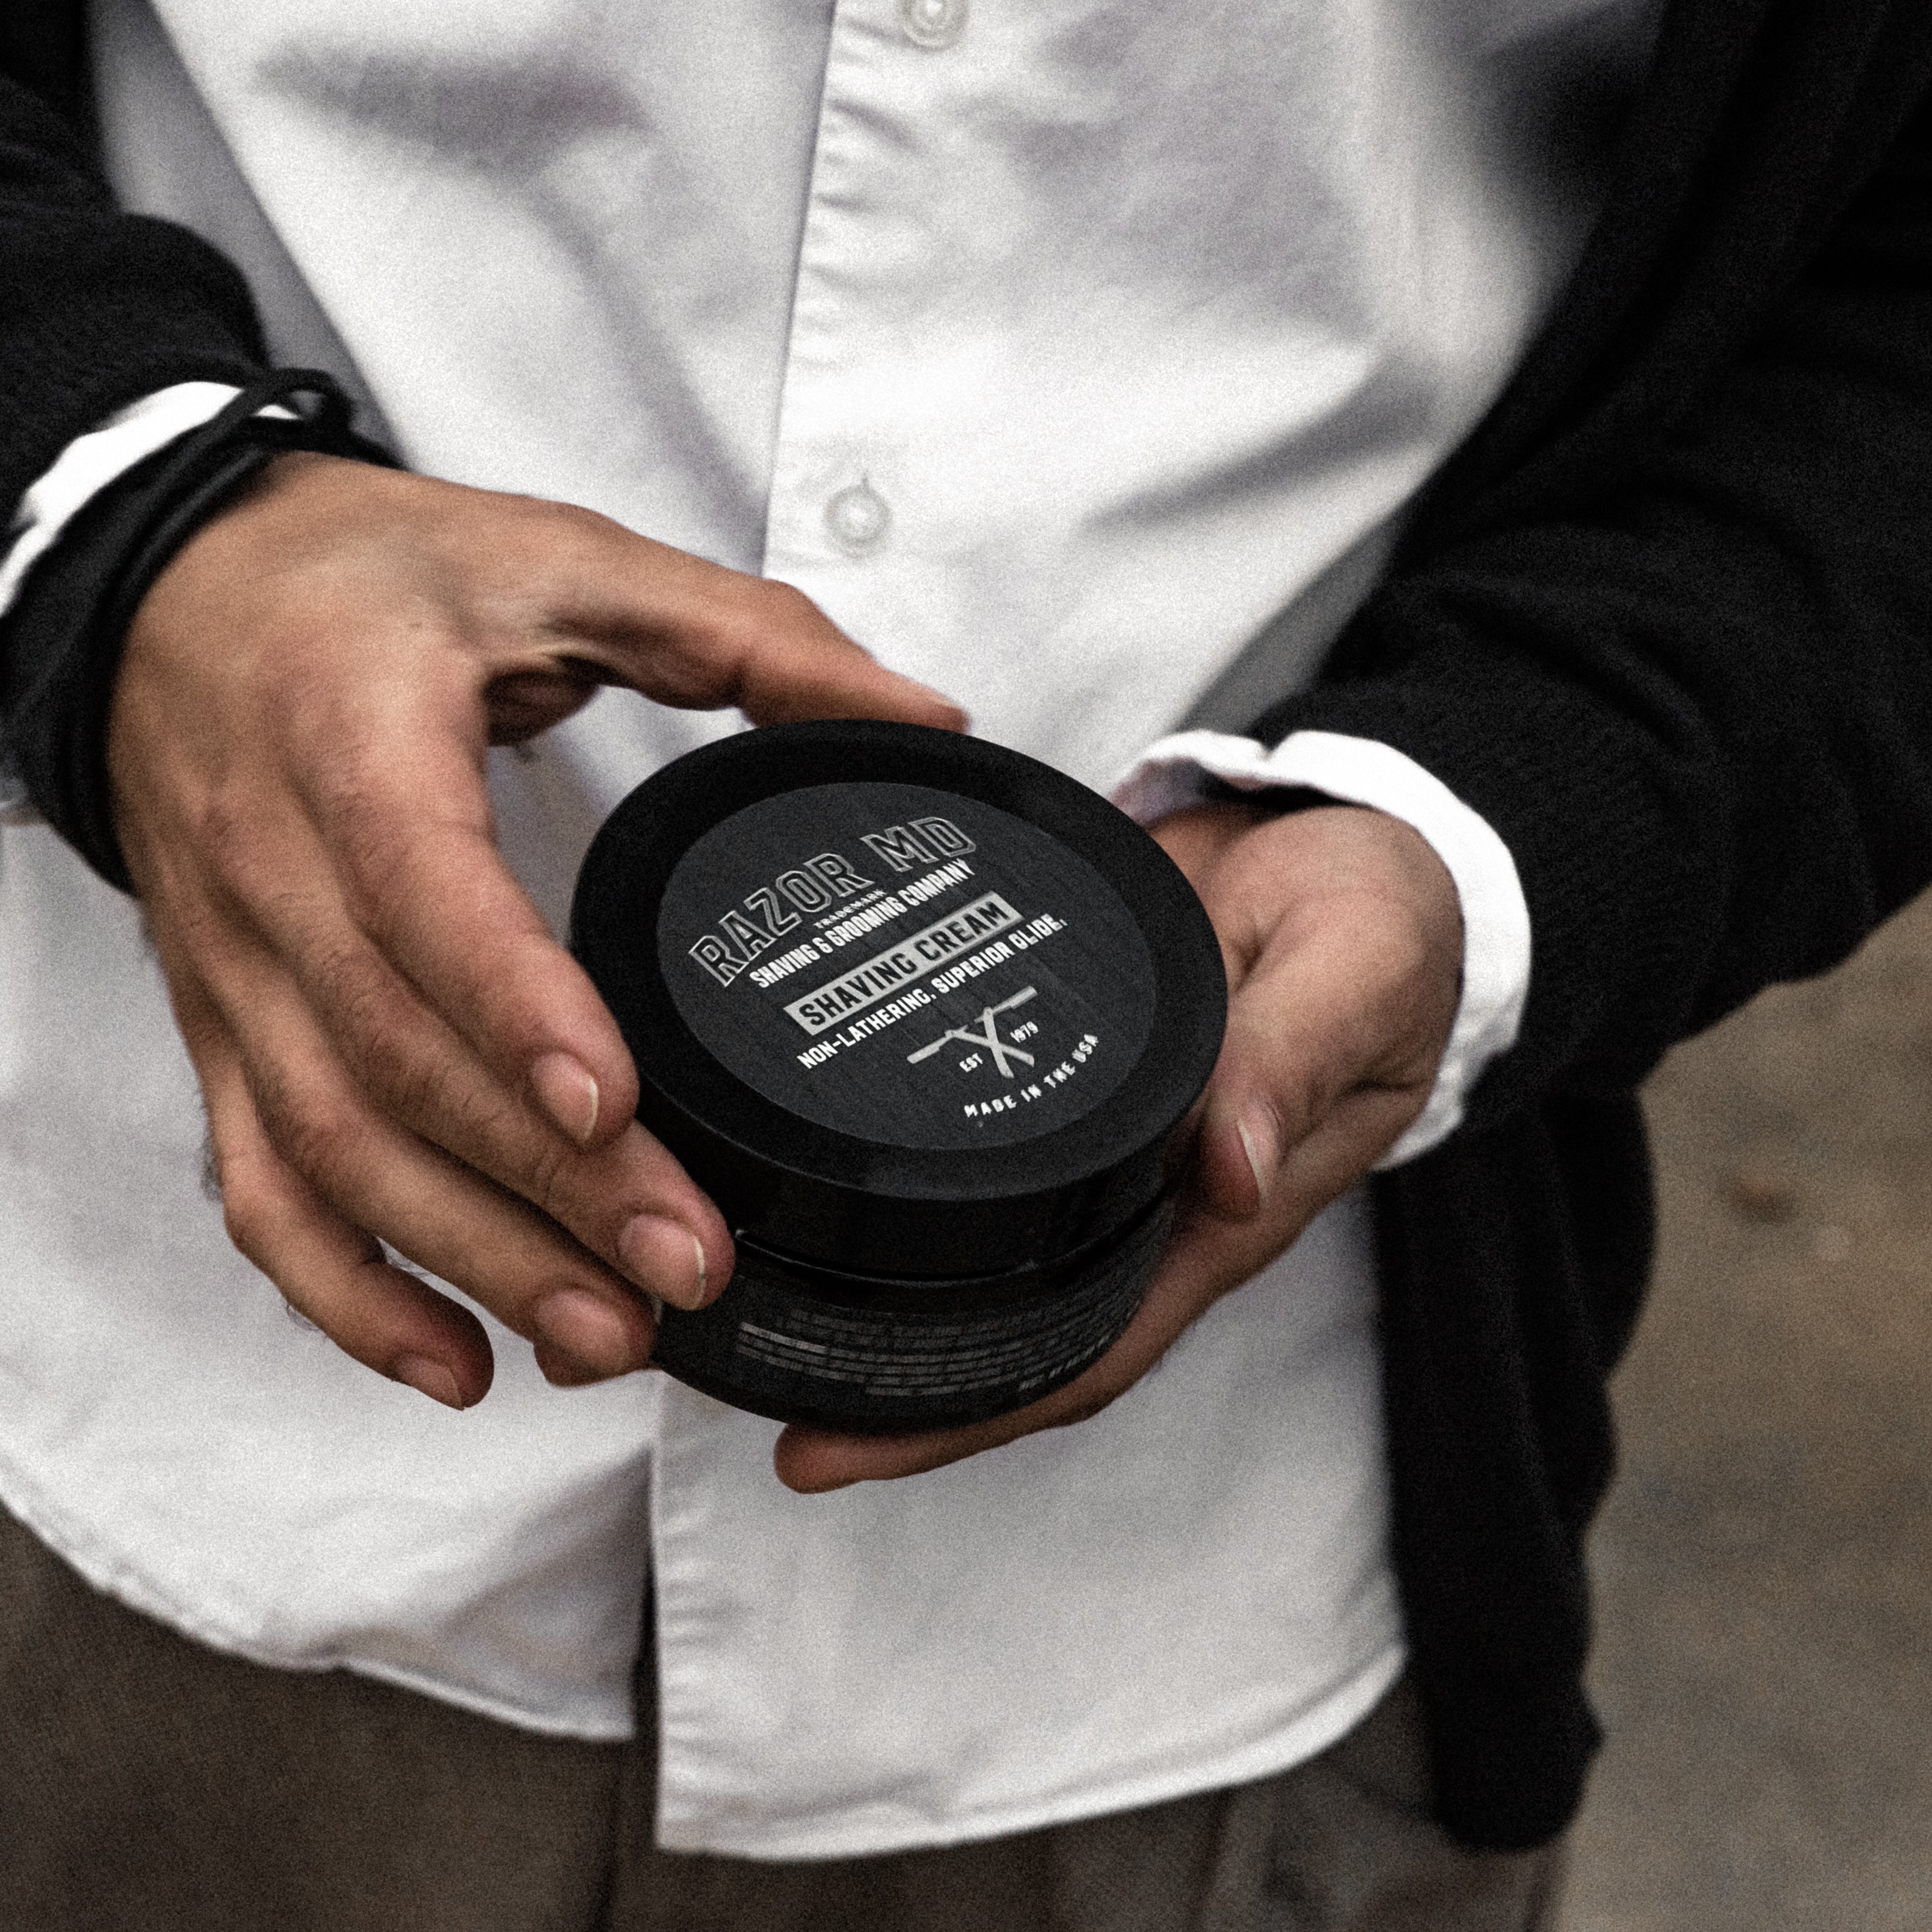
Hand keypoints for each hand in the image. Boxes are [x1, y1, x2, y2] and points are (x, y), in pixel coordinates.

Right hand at [109, 452, 964, 1409]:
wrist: (170, 594)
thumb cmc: (365, 580)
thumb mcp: (558, 561)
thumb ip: (740, 634)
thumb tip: (919, 714)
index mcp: (353, 742)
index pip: (422, 894)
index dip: (513, 1005)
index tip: (617, 1100)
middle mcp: (274, 875)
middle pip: (399, 1059)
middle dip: (546, 1181)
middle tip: (686, 1267)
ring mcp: (237, 971)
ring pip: (335, 1150)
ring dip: (468, 1259)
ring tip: (608, 1338)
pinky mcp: (226, 1029)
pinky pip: (262, 1184)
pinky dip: (346, 1290)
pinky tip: (453, 1361)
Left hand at [772, 799, 1462, 1491]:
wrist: (1348, 839)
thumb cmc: (1379, 918)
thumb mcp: (1357, 971)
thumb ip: (1295, 1059)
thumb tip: (1228, 1174)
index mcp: (1223, 1211)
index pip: (1089, 1351)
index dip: (970, 1414)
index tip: (836, 1448)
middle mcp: (1154, 1204)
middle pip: (1016, 1336)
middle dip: (891, 1389)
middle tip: (747, 1395)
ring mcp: (1107, 1151)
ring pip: (987, 1262)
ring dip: (879, 1303)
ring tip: (750, 1310)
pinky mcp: (1069, 1083)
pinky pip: (981, 1159)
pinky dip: (900, 1184)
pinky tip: (813, 1169)